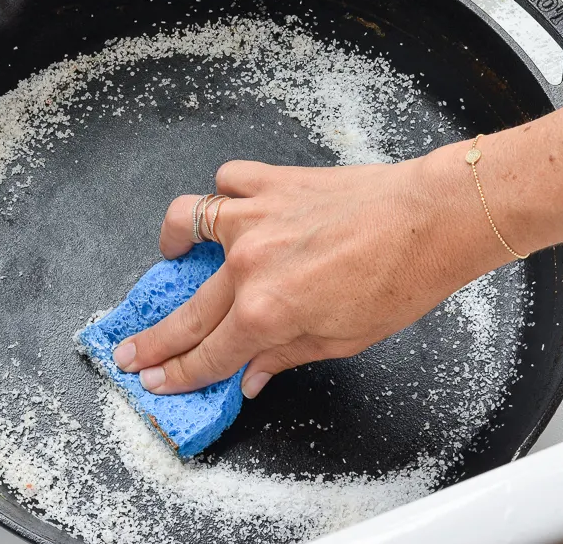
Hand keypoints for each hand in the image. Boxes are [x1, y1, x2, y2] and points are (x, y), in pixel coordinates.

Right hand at [111, 155, 503, 397]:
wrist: (432, 219)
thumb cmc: (401, 280)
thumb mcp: (343, 340)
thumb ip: (284, 356)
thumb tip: (250, 377)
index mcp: (268, 313)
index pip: (208, 355)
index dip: (177, 374)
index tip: (155, 380)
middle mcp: (249, 266)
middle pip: (186, 311)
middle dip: (152, 339)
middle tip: (129, 352)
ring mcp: (255, 218)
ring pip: (186, 224)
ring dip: (170, 243)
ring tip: (170, 255)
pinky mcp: (272, 183)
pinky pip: (227, 181)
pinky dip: (222, 194)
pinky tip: (229, 208)